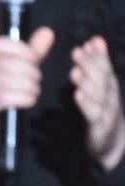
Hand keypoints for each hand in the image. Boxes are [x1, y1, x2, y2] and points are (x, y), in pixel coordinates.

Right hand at [0, 27, 54, 132]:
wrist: (2, 122)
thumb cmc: (11, 90)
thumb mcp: (23, 67)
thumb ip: (34, 51)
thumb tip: (47, 33)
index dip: (21, 50)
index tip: (34, 59)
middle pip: (4, 63)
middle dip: (28, 70)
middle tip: (37, 79)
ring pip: (5, 80)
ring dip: (27, 85)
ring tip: (34, 90)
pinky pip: (3, 97)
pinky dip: (22, 97)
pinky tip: (29, 99)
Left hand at [72, 35, 124, 169]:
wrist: (110, 144)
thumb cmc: (101, 111)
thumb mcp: (100, 87)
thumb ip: (97, 65)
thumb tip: (94, 40)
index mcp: (109, 88)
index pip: (105, 69)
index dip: (98, 55)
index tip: (88, 43)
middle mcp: (111, 98)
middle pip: (103, 79)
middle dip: (91, 64)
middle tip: (77, 52)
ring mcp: (107, 113)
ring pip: (99, 96)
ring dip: (87, 82)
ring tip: (75, 71)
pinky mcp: (100, 128)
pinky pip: (94, 115)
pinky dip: (87, 104)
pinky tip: (78, 95)